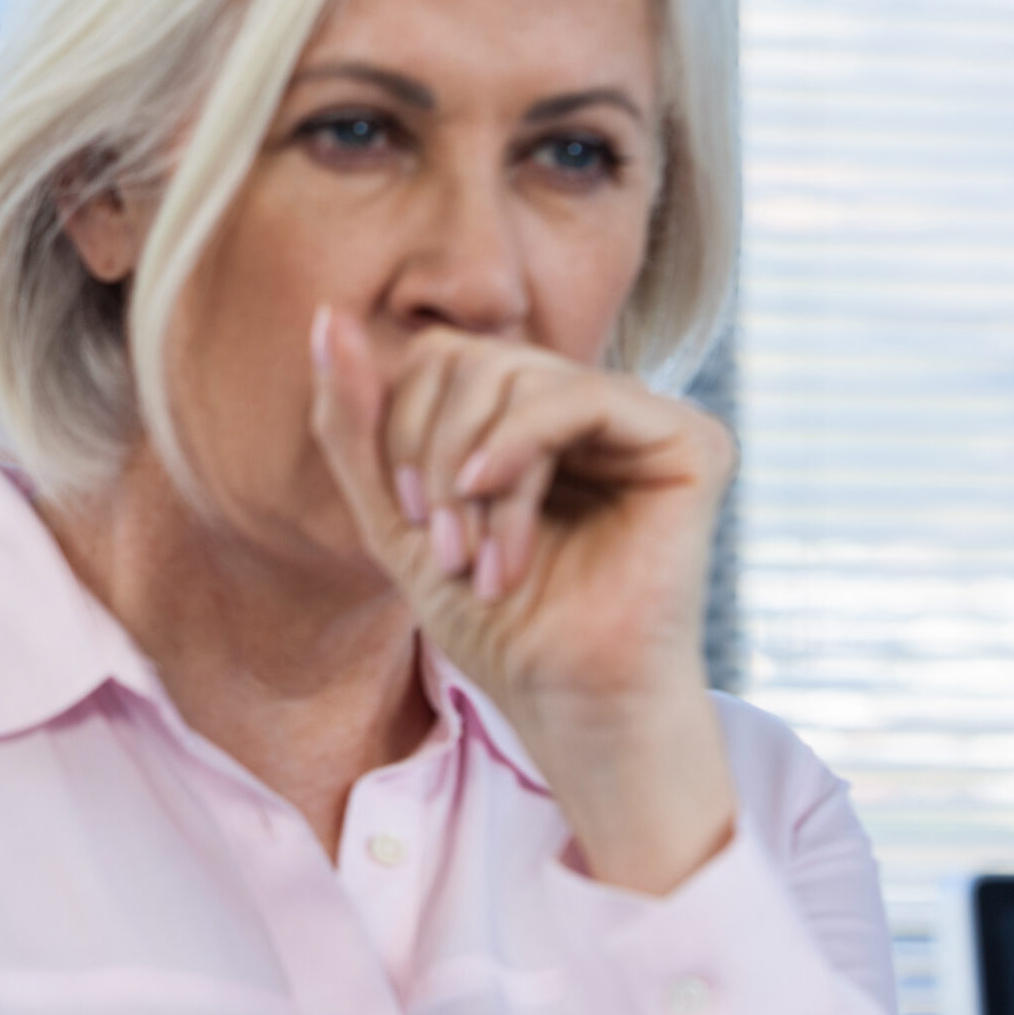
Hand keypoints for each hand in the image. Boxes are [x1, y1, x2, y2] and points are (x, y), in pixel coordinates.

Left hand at [308, 305, 737, 892]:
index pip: (437, 358)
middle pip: (470, 357)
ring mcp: (640, 417)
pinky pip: (581, 395)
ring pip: (516, 373)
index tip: (405, 521)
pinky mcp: (688, 440)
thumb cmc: (492, 621)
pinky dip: (519, 444)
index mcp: (524, 416)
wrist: (567, 700)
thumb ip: (354, 420)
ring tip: (474, 554)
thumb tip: (325, 314)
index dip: (398, 426)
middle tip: (441, 546)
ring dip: (469, 468)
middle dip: (429, 450)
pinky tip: (491, 495)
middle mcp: (586, 404)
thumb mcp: (393, 516)